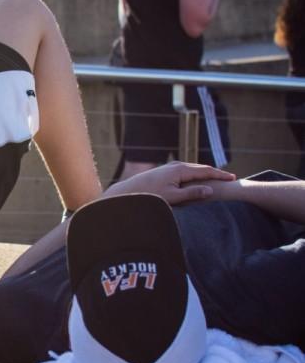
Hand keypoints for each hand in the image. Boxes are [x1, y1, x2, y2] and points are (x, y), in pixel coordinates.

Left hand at [105, 162, 234, 204]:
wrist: (128, 191)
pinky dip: (195, 175)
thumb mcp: (172, 197)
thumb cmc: (149, 195)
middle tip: (230, 178)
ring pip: (192, 169)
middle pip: (200, 168)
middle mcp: (175, 165)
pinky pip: (185, 172)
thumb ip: (191, 193)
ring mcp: (169, 167)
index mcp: (180, 170)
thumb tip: (209, 190)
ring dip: (205, 173)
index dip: (220, 174)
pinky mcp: (165, 172)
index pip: (205, 170)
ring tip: (218, 179)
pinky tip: (198, 180)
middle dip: (215, 173)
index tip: (233, 178)